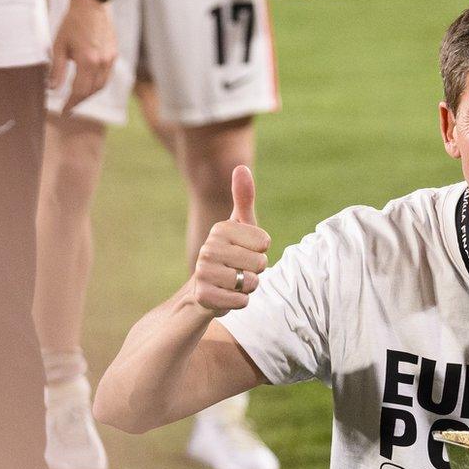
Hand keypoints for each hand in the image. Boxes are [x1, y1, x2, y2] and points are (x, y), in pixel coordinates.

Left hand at [50, 0, 117, 114]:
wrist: (92, 7)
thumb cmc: (73, 24)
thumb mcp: (59, 46)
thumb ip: (56, 69)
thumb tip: (52, 89)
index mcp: (88, 61)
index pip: (79, 90)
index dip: (71, 103)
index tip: (64, 111)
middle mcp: (102, 63)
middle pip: (92, 91)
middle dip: (80, 101)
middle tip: (69, 106)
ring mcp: (111, 60)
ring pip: (102, 86)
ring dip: (89, 94)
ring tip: (77, 97)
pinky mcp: (114, 56)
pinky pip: (106, 76)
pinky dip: (97, 83)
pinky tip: (88, 83)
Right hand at [192, 166, 270, 316]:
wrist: (205, 289)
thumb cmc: (231, 253)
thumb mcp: (240, 226)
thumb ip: (243, 199)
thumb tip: (241, 167)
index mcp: (220, 229)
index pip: (264, 243)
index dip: (261, 251)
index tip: (246, 251)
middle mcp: (208, 248)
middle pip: (260, 264)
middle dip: (256, 271)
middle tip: (240, 270)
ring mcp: (203, 272)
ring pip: (251, 283)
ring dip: (249, 288)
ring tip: (234, 283)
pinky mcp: (204, 295)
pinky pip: (241, 301)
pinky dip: (241, 302)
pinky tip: (228, 296)